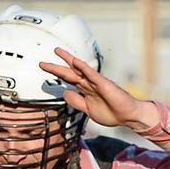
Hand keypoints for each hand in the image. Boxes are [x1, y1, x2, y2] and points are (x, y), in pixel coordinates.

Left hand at [38, 48, 157, 131]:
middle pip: (70, 73)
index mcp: (85, 90)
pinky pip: (92, 74)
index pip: (68, 80)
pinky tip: (75, 62)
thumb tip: (65, 93)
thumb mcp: (88, 110)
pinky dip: (83, 67)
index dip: (57, 76)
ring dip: (68, 60)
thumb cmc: (111, 113)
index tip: (46, 72)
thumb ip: (77, 102)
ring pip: (79, 69)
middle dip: (56, 67)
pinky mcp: (103, 84)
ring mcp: (96, 82)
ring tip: (57, 52)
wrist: (126, 116)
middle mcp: (89, 84)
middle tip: (42, 63)